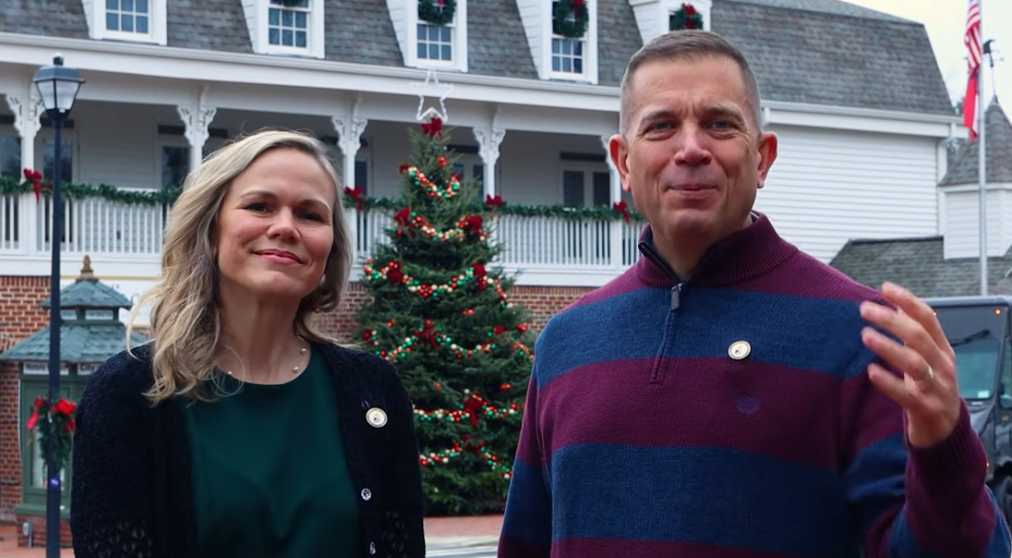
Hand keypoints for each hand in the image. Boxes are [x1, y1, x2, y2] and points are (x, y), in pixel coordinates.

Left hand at [859, 282, 960, 447]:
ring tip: (865, 335)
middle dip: (891, 320)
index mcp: (943, 349)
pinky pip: (906, 394)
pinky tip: (871, 371)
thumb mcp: (928, 358)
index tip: (885, 288)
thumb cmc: (931, 387)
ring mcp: (936, 387)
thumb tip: (896, 306)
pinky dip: (888, 382)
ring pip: (914, 363)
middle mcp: (942, 365)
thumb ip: (915, 335)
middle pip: (919, 336)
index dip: (908, 301)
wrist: (946, 430)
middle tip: (865, 310)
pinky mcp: (925, 408)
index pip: (928, 318)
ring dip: (889, 347)